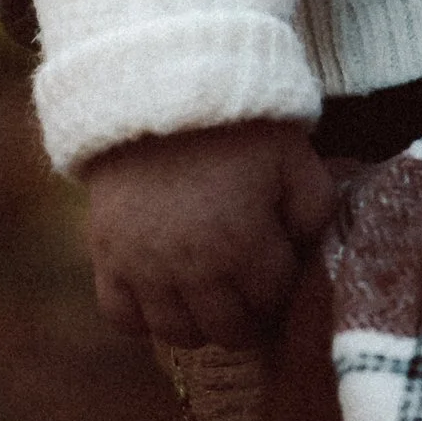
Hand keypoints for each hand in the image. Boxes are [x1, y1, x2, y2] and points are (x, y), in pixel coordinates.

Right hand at [82, 121, 337, 351]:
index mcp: (244, 244)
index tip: (280, 271)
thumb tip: (311, 250)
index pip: (273, 300)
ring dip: (201, 323)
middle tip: (249, 292)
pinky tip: (162, 295)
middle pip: (229, 330)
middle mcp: (193, 270)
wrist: (158, 85)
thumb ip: (315, 207)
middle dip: (248, 315)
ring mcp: (145, 269)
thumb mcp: (292, 153)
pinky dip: (143, 318)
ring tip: (210, 296)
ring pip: (178, 335)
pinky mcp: (106, 258)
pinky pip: (123, 319)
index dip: (283, 288)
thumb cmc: (233, 119)